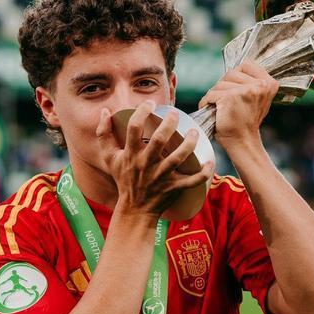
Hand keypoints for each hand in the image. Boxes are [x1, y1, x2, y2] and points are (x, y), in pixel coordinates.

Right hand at [94, 101, 214, 217]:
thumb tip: (105, 111)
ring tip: (194, 132)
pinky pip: (192, 181)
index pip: (134, 128)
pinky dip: (203, 173)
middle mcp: (146, 165)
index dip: (142, 112)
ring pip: (178, 158)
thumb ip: (103, 134)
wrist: (134, 209)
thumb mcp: (109, 158)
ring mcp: (161, 177)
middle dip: (169, 124)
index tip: (150, 104)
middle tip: (175, 114)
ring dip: (189, 144)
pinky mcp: (173, 188)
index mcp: (130, 155)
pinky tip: (210, 162)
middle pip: (159, 141)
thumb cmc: (123, 179)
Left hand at [197, 61, 278, 150]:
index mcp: (269, 83)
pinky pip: (211, 94)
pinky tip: (213, 112)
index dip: (236, 75)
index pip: (247, 65)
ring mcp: (246, 90)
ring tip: (220, 108)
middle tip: (226, 102)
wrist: (243, 141)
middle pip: (231, 73)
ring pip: (219, 84)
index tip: (235, 89)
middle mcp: (261, 85)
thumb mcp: (256, 97)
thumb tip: (236, 70)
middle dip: (224, 87)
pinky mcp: (230, 97)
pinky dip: (207, 102)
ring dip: (215, 96)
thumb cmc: (246, 120)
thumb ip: (251, 82)